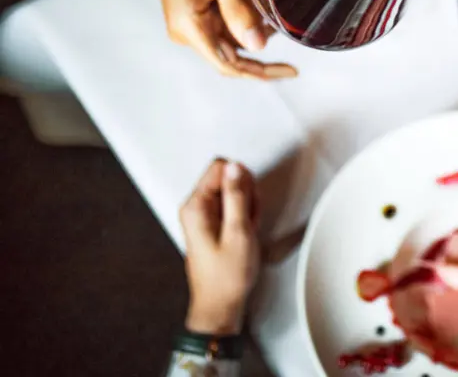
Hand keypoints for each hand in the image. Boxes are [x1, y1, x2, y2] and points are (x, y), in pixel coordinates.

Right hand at [151, 0, 296, 79]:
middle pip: (230, 59)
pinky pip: (227, 29)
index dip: (259, 72)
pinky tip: (268, 17)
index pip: (226, 64)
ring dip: (256, 41)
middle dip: (261, 61)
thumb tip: (257, 46)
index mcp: (188, 25)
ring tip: (283, 27)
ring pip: (231, 45)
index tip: (290, 72)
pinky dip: (248, 26)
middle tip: (293, 65)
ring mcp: (192, 24)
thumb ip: (237, 8)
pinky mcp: (199, 14)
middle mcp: (187, 31)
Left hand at [179, 159, 260, 334]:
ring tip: (246, 230)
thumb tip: (235, 168)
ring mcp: (204, 215)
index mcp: (196, 206)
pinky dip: (245, 217)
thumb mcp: (238, 232)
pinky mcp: (213, 223)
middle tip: (247, 220)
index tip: (247, 201)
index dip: (242, 181)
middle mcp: (196, 207)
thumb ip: (237, 196)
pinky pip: (235, 207)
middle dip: (247, 195)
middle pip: (229, 177)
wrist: (220, 304)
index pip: (221, 166)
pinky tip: (245, 234)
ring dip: (248, 208)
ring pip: (235, 192)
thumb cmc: (226, 276)